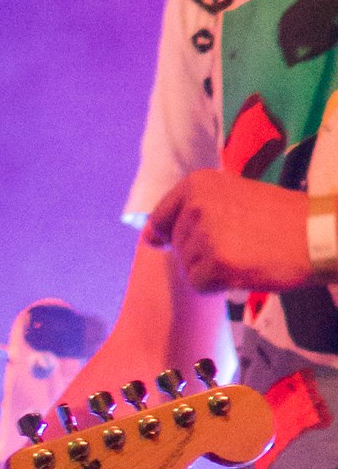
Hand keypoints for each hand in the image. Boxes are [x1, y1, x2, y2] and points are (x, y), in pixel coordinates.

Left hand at [144, 169, 311, 293]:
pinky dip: (219, 285)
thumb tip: (150, 235)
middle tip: (239, 244)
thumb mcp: (234, 196)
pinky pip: (200, 284)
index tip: (182, 238)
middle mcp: (196, 205)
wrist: (317, 234)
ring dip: (211, 269)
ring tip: (245, 255)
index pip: (160, 216)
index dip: (167, 233)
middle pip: (176, 245)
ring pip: (188, 266)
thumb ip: (194, 209)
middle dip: (200, 253)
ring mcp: (205, 234)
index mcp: (198, 183)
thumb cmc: (280, 217)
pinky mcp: (215, 263)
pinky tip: (244, 270)